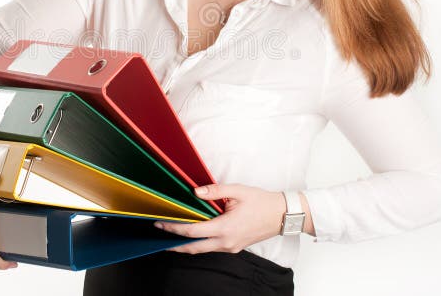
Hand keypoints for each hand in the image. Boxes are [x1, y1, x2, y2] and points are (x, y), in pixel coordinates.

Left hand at [154, 184, 284, 253]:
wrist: (282, 215)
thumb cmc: (261, 202)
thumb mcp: (238, 191)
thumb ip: (214, 191)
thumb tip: (195, 191)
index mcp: (226, 228)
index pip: (193, 231)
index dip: (174, 228)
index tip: (161, 223)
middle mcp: (226, 242)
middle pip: (193, 248)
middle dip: (174, 244)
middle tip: (158, 235)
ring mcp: (231, 247)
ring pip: (202, 250)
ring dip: (185, 245)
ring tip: (170, 236)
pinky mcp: (234, 247)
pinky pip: (212, 248)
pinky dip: (199, 244)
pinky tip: (191, 236)